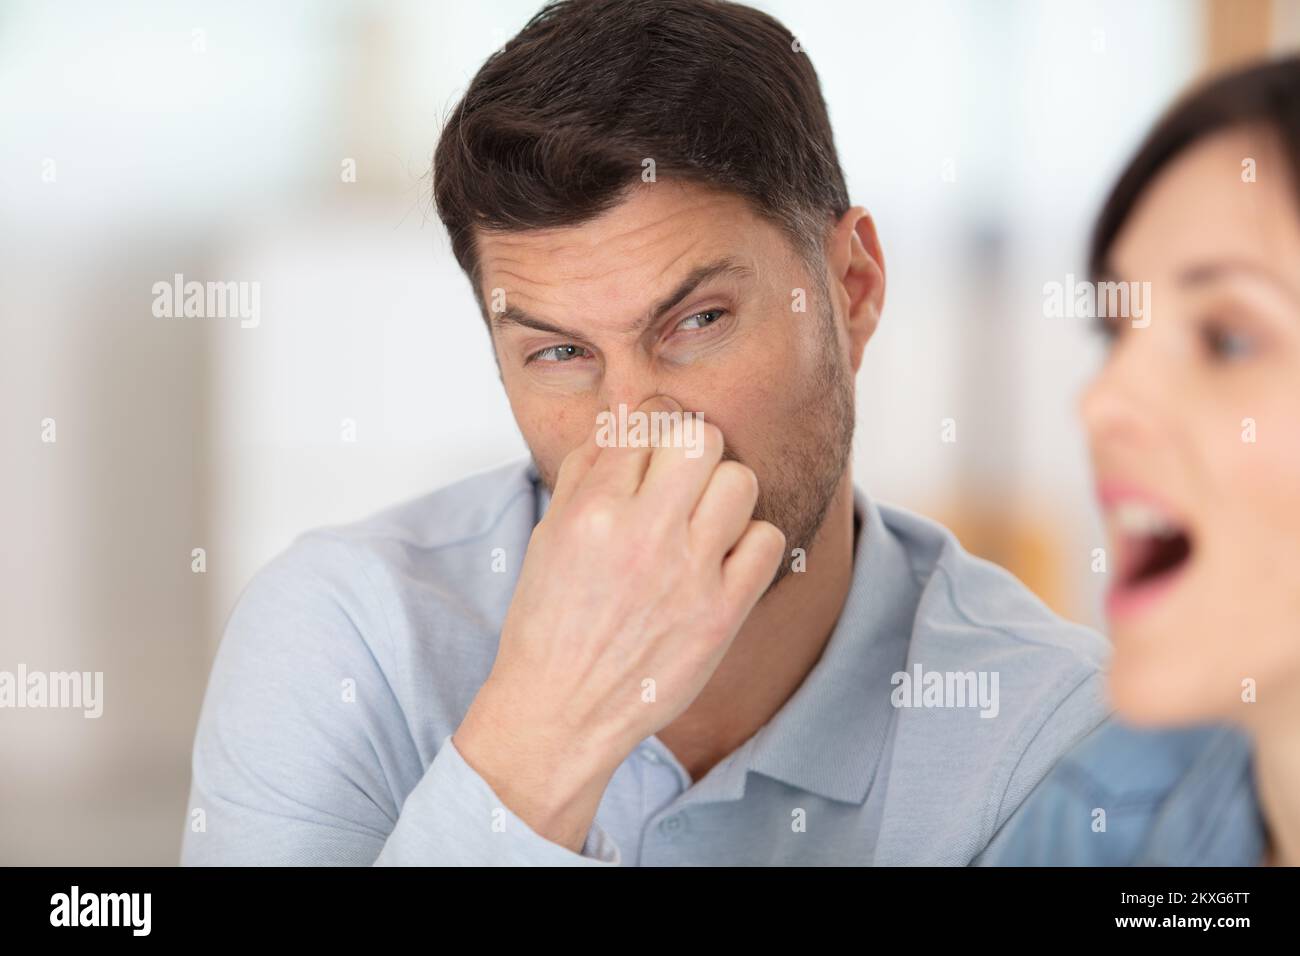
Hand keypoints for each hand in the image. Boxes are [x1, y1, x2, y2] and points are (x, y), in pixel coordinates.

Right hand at [454, 394, 784, 850]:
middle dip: (692, 449)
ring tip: (703, 518)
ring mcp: (688, 574)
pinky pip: (766, 540)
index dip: (650, 431)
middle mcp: (642, 535)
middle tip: (682, 478)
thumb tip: (626, 418)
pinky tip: (722, 557)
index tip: (651, 451)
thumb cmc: (550, 623)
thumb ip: (587, 471)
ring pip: (740, 481)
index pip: (643, 424)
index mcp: (592, 512)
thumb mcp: (549, 535)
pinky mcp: (722, 614)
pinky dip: (749, 541)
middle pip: (701, 439)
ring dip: (724, 491)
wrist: (561, 711)